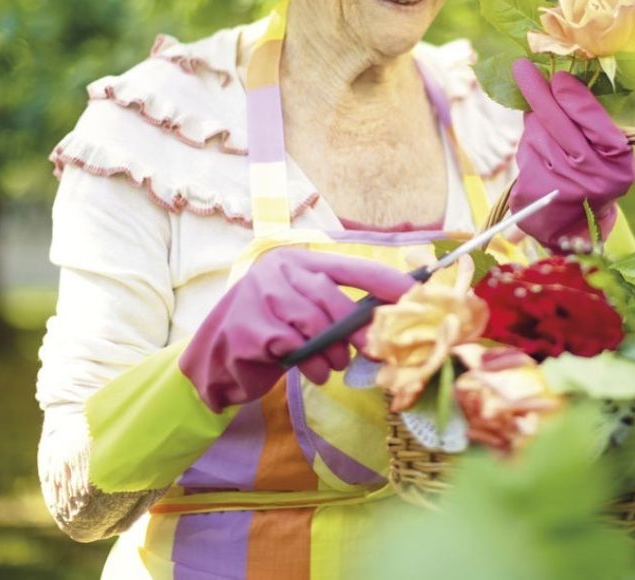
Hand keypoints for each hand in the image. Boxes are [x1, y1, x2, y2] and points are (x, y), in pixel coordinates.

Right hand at [178, 249, 415, 410]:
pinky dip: (306, 363)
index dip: (387, 283)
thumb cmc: (272, 332)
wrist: (217, 358)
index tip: (417, 296)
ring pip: (312, 323)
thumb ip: (337, 311)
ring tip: (330, 366)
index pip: (353, 268)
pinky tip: (309, 371)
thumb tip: (387, 323)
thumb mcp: (305, 313)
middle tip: (370, 350)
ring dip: (329, 352)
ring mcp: (259, 296)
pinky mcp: (248, 327)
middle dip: (355, 328)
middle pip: (330, 297)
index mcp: (300, 262)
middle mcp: (278, 270)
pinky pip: (291, 345)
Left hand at [510, 59, 634, 250]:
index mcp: (618, 162)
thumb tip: (558, 81)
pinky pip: (526, 152)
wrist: (578, 228)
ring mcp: (561, 186)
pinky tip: (539, 152)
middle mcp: (592, 176)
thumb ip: (592, 120)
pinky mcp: (536, 192)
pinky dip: (529, 145)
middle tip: (522, 67)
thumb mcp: (609, 151)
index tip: (559, 77)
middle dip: (538, 91)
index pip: (591, 118)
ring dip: (536, 122)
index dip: (572, 95)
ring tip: (545, 127)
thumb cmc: (596, 175)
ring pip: (537, 133)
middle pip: (558, 123)